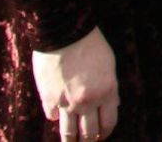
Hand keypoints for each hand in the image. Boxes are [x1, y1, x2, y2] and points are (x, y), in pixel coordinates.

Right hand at [31, 27, 118, 141]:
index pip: (108, 124)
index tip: (101, 135)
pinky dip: (56, 117)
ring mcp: (66, 102)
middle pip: (88, 133)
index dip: (105, 133)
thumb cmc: (89, 44)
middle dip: (89, 139)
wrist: (63, 31)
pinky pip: (52, 117)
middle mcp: (87, 101)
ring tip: (72, 140)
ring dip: (71, 139)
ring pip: (68, 133)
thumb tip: (113, 106)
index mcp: (106, 92)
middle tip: (88, 139)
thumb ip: (110, 89)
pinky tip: (58, 115)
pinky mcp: (48, 98)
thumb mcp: (109, 65)